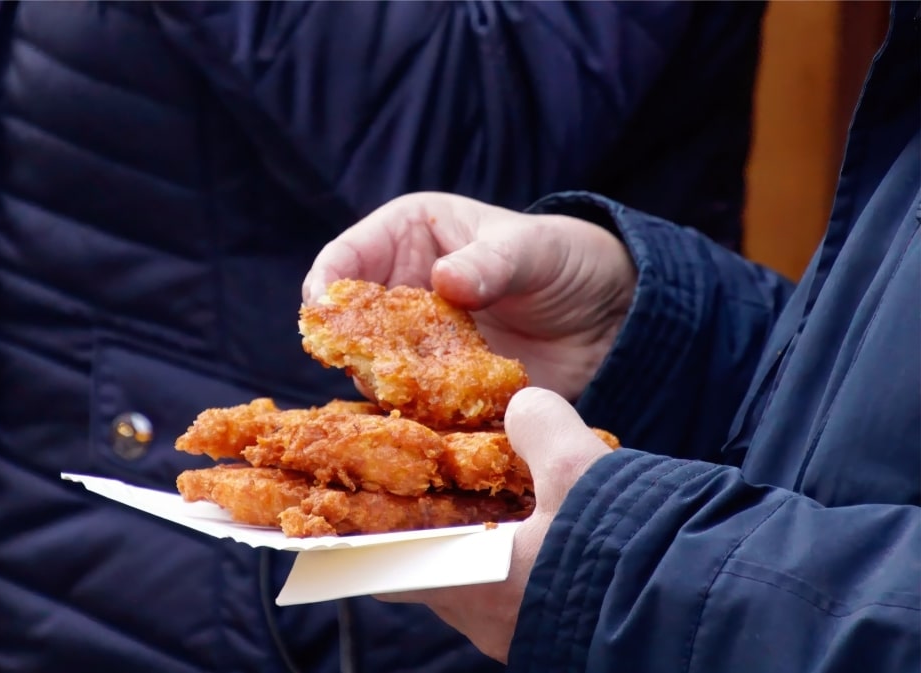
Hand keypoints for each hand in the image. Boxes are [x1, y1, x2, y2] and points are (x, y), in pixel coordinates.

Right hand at [303, 192, 635, 399]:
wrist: (607, 315)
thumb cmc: (565, 259)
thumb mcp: (531, 250)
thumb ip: (490, 263)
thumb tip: (445, 281)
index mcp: (407, 237)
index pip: (343, 258)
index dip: (326, 286)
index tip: (325, 315)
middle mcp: (400, 290)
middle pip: (346, 324)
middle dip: (349, 349)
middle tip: (372, 370)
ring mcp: (417, 342)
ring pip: (373, 371)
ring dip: (386, 389)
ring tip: (416, 398)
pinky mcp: (438, 386)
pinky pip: (411, 406)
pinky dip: (417, 417)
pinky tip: (434, 423)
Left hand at [375, 387, 612, 662]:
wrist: (697, 612)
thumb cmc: (624, 547)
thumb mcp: (576, 465)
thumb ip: (537, 422)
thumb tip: (523, 406)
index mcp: (470, 584)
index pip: (387, 568)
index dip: (368, 537)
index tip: (355, 510)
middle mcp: (486, 620)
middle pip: (436, 570)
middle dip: (437, 528)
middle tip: (443, 483)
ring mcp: (521, 634)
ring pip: (481, 582)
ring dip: (485, 544)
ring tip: (502, 498)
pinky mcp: (559, 635)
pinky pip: (519, 594)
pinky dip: (520, 560)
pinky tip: (547, 526)